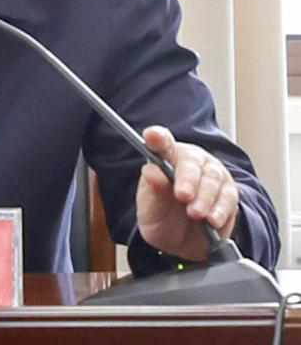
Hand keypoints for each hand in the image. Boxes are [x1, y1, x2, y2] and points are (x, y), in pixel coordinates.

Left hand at [136, 125, 238, 261]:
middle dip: (187, 179)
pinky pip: (228, 197)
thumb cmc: (163, 217)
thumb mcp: (150, 208)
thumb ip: (151, 190)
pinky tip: (212, 220)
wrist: (183, 244)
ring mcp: (211, 174)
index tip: (151, 135)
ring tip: (195, 214)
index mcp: (164, 157)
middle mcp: (189, 160)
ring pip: (212, 178)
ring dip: (204, 197)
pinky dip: (220, 209)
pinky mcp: (228, 192)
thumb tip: (153, 173)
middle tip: (182, 196)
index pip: (160, 141)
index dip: (156, 137)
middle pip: (190, 162)